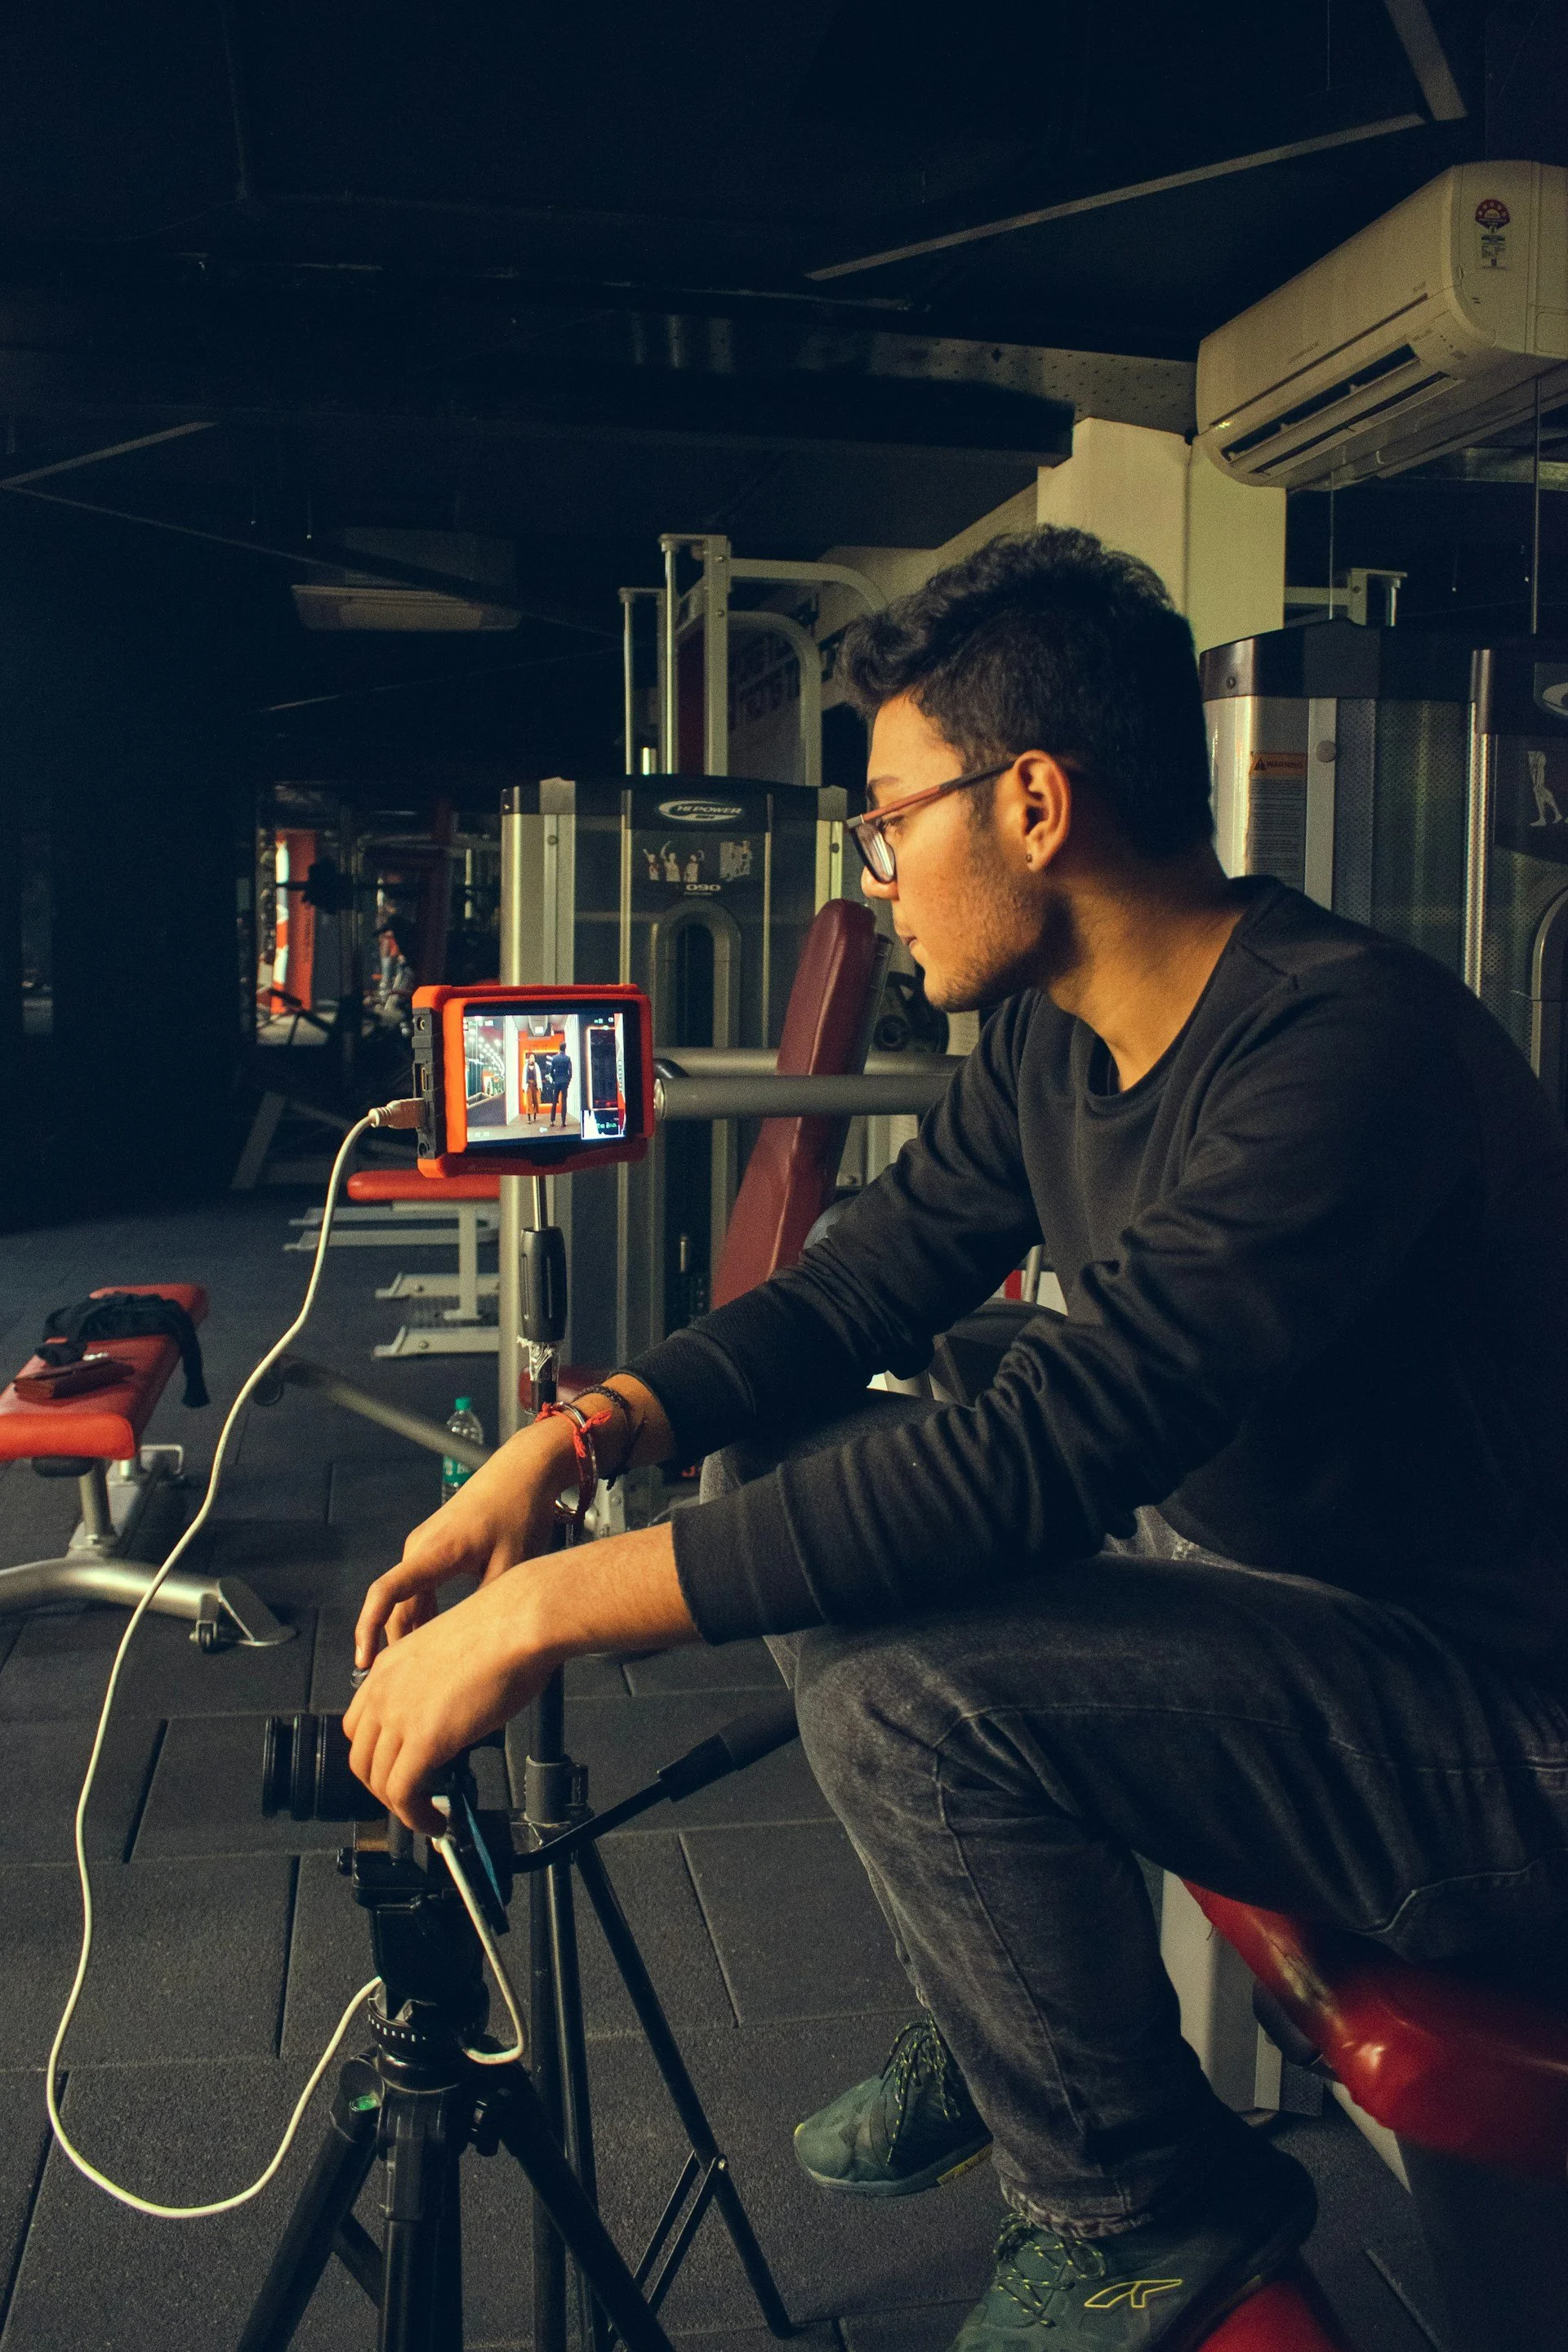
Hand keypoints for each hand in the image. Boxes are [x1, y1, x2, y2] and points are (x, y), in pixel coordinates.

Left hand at [344, 1570, 557, 1833]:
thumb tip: (451, 1718)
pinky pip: (403, 1794)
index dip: (376, 1756)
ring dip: (402, 1809)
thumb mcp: (452, 1654)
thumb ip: (437, 1688)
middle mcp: (384, 1690)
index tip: (397, 1768)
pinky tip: (435, 1822)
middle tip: (412, 1799)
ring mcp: (399, 1715)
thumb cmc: (503, 1627)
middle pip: (361, 1758)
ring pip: (378, 1782)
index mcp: (389, 1666)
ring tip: (428, 1816)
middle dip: (384, 1787)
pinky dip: (415, 1818)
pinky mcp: (423, 1739)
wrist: (518, 1621)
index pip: (359, 1726)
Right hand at [353, 1418, 576, 1667]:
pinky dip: (423, 1612)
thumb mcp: (510, 1566)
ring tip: (420, 1669)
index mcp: (434, 1552)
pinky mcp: (436, 1545)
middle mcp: (420, 1547)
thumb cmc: (518, 1509)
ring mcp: (426, 1545)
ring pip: (408, 1598)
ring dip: (410, 1630)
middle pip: (395, 1605)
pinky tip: (435, 1636)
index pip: (385, 1594)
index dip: (368, 1630)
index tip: (362, 1661)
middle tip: (402, 1685)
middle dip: (393, 1644)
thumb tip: (483, 1649)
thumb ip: (489, 1607)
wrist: (524, 1470)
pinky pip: (419, 1586)